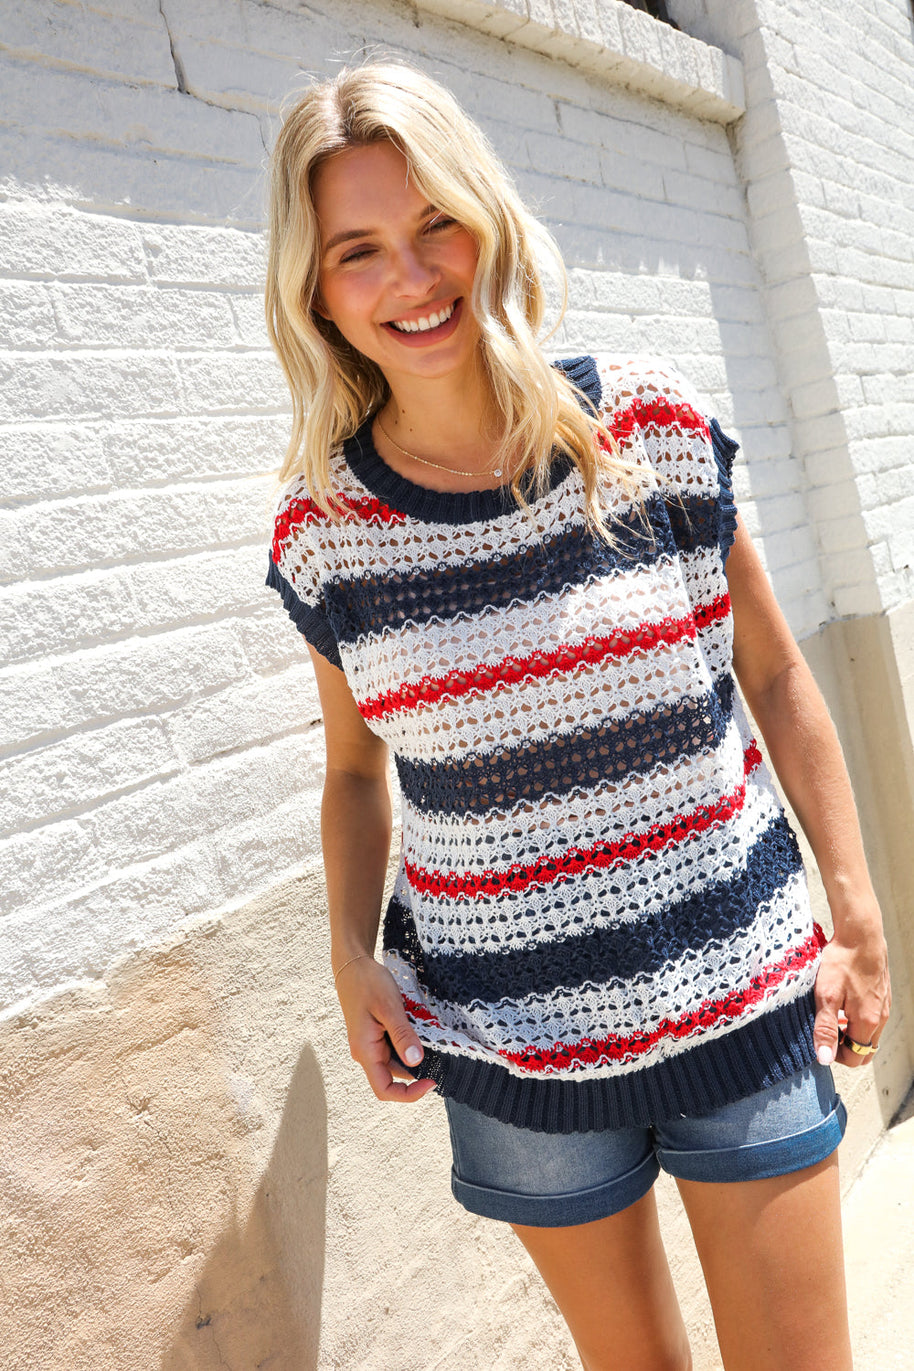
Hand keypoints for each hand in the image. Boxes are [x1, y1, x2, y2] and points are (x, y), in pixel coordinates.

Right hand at [333, 955, 436, 1102]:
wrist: (352, 965)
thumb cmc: (367, 983)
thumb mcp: (389, 1007)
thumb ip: (402, 1035)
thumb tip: (416, 1061)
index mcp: (365, 1051)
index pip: (384, 1089)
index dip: (408, 1094)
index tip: (431, 1081)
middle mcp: (365, 1052)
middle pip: (393, 1076)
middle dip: (416, 1070)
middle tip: (439, 1054)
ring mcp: (369, 1044)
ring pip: (395, 1061)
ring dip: (413, 1054)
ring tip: (429, 1037)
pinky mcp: (375, 1035)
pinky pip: (394, 1047)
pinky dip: (408, 1043)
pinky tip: (419, 1028)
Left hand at [812, 922, 890, 1067]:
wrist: (861, 934)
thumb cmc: (842, 962)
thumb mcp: (826, 996)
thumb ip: (825, 1028)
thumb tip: (824, 1058)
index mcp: (868, 1022)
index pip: (855, 1058)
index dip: (836, 1056)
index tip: (820, 1042)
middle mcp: (881, 1018)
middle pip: (865, 1050)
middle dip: (845, 1048)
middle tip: (827, 1032)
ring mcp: (884, 1006)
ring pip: (870, 1034)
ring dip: (851, 1033)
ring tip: (832, 1016)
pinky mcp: (883, 995)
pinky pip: (873, 1018)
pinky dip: (858, 1020)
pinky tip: (843, 1002)